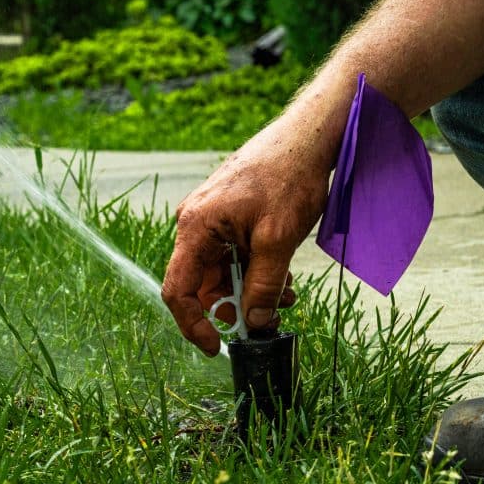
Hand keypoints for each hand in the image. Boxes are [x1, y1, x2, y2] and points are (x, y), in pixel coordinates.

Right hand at [161, 115, 334, 355]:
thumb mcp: (277, 240)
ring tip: (285, 294)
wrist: (306, 138)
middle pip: (201, 284)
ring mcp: (211, 219)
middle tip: (268, 318)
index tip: (216, 346)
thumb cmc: (288, 177)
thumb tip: (253, 322)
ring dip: (249, 290)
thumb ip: (263, 286)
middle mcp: (195, 223)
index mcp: (195, 227)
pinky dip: (254, 271)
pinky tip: (281, 275)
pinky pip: (232, 256)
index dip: (193, 324)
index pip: (178, 289)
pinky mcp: (228, 217)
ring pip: (221, 272)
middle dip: (233, 306)